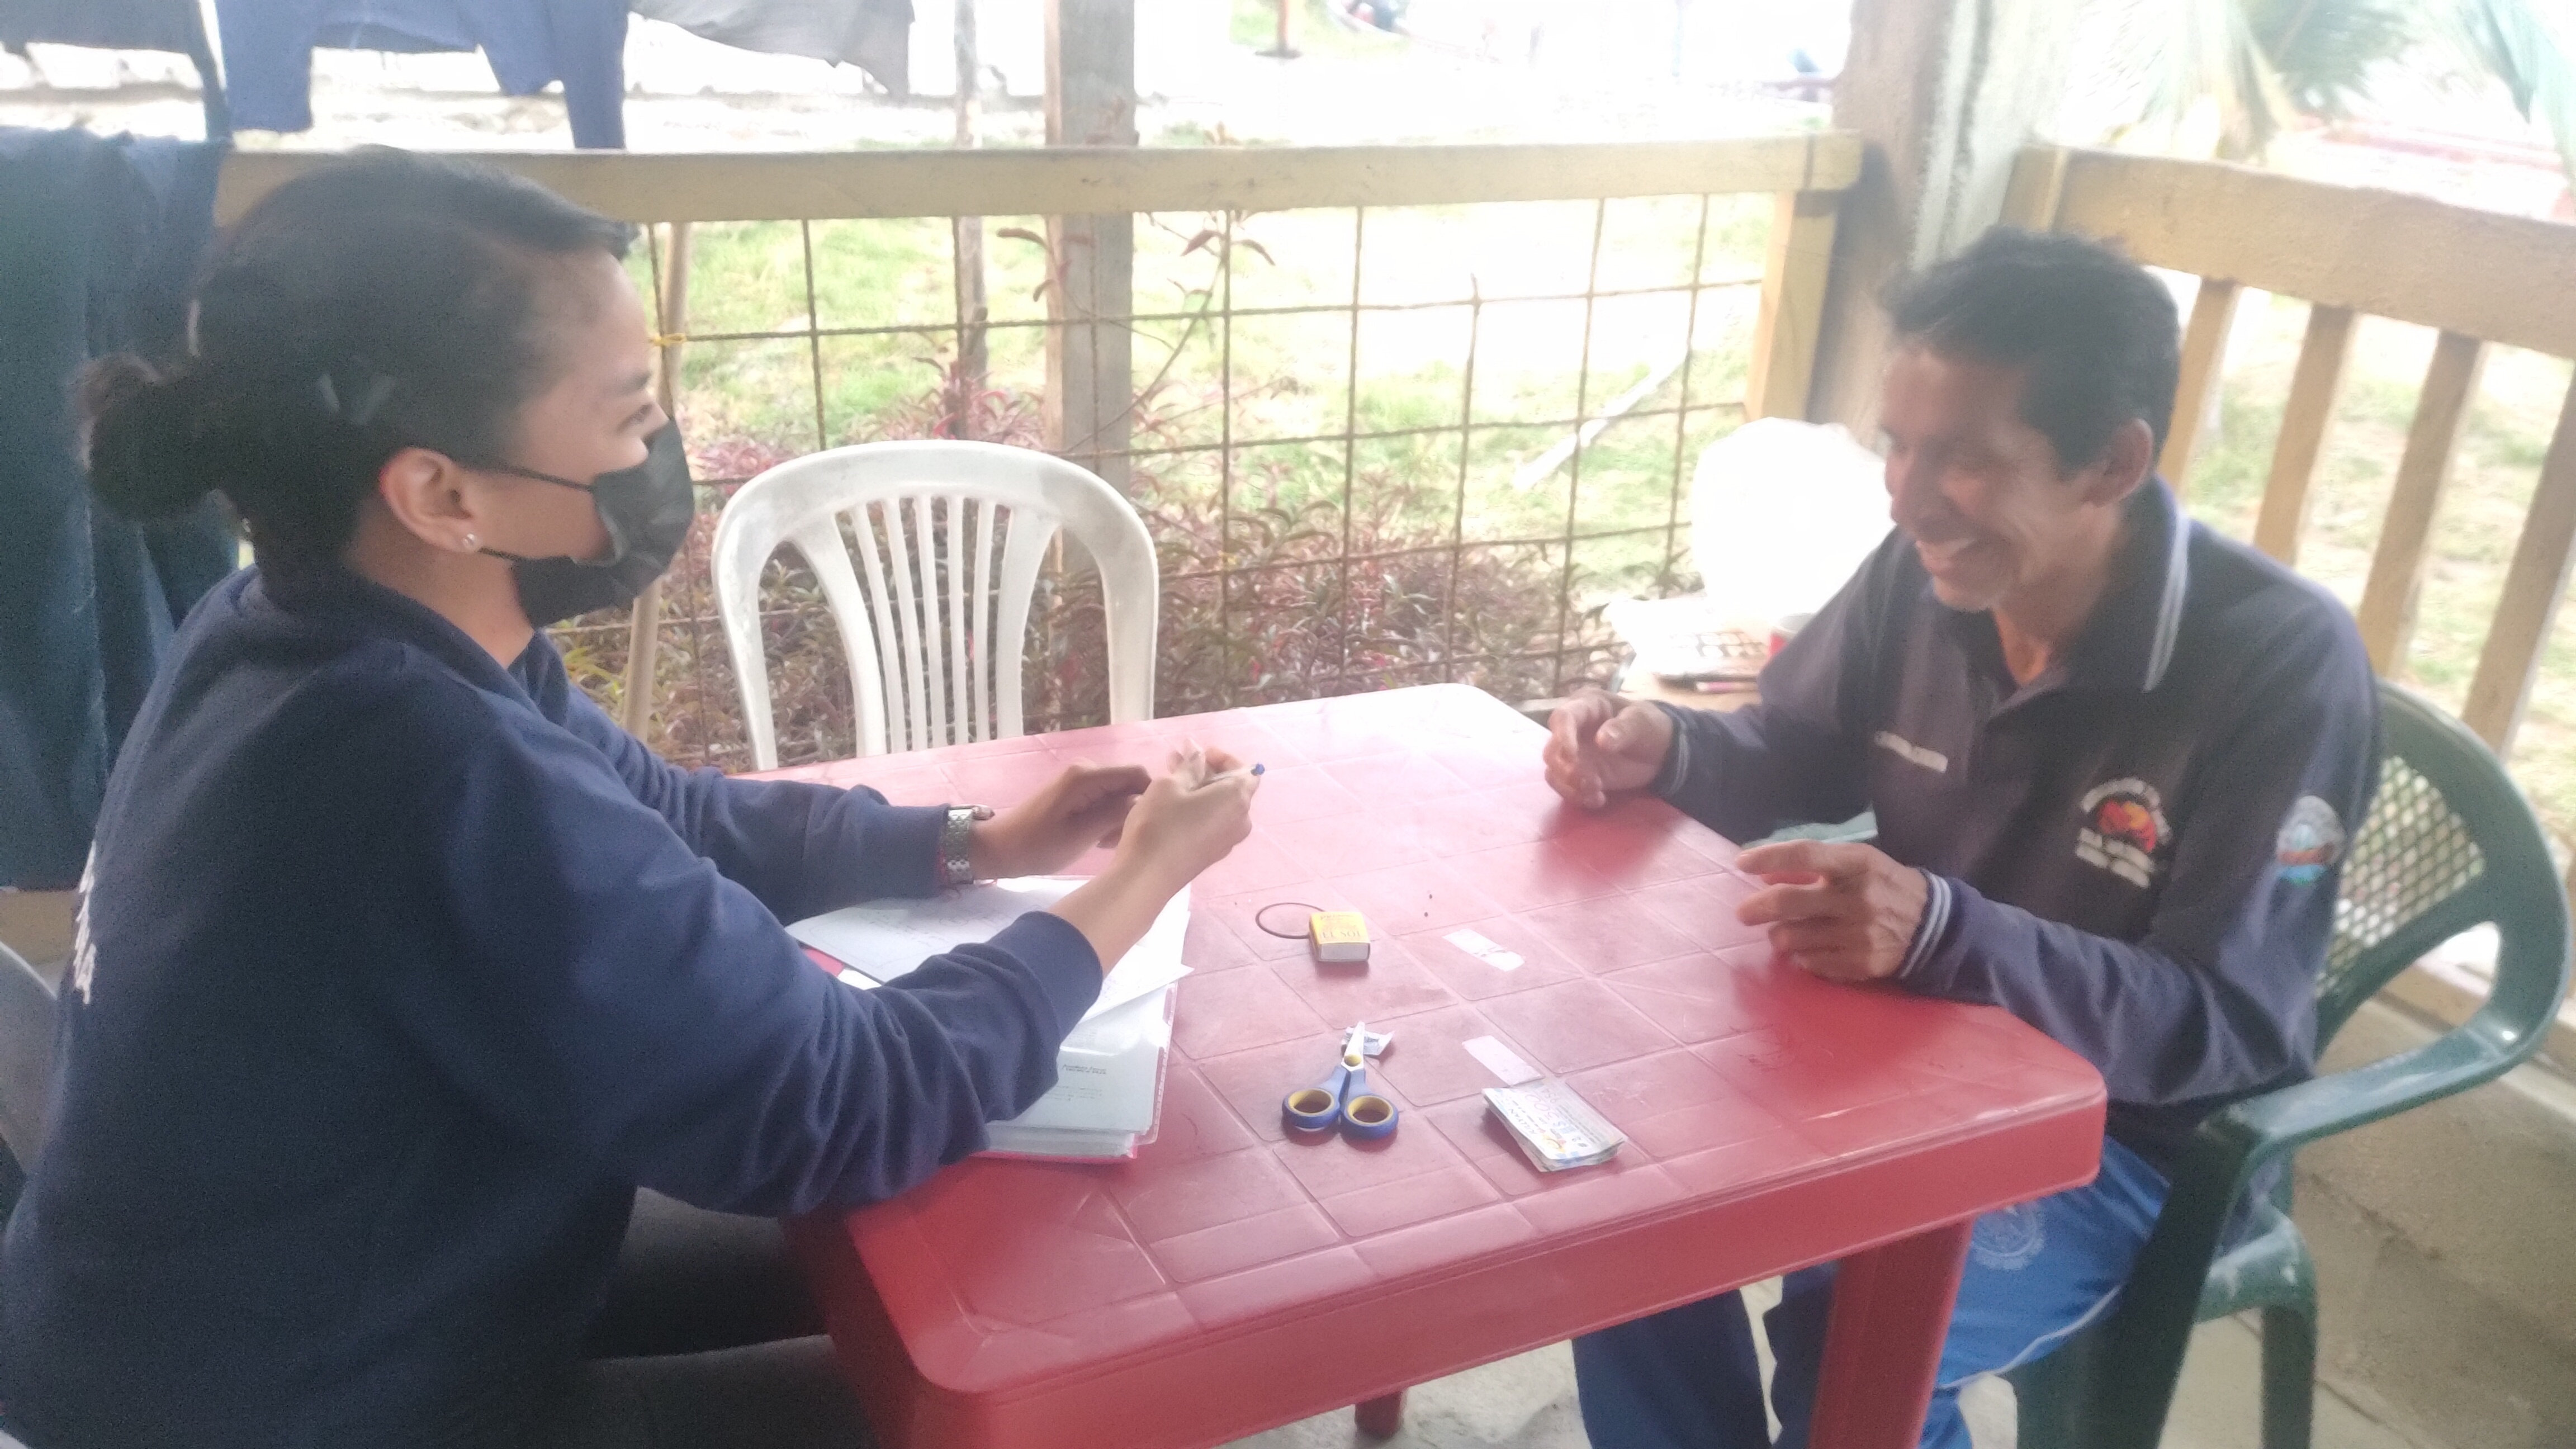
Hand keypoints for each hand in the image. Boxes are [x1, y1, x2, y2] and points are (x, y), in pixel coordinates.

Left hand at [971, 763, 1151, 878]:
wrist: (1002, 848)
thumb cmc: (1038, 846)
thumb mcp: (1081, 835)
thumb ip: (1114, 815)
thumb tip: (1144, 803)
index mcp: (1087, 776)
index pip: (1137, 775)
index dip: (1149, 798)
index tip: (1147, 826)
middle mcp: (1087, 770)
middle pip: (1129, 786)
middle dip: (1131, 813)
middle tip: (1119, 841)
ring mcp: (1082, 780)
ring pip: (1119, 796)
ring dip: (1118, 820)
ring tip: (1104, 844)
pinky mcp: (1077, 791)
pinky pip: (1105, 800)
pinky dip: (1107, 819)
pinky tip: (1097, 840)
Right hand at [1047, 744, 1258, 973]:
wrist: (1147, 876)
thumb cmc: (1160, 823)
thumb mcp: (1169, 785)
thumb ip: (1189, 767)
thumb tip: (1198, 755)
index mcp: (1237, 799)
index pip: (1245, 770)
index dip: (1222, 758)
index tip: (1198, 753)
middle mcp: (1241, 821)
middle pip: (1232, 788)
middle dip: (1206, 772)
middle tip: (1177, 761)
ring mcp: (1228, 841)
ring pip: (1219, 807)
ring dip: (1199, 790)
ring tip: (1170, 779)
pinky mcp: (1212, 854)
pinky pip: (1212, 823)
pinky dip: (1198, 809)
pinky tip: (1173, 805)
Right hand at [1543, 688, 1674, 809]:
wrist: (1661, 751)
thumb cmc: (1649, 727)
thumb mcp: (1642, 722)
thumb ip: (1623, 728)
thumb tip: (1601, 741)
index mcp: (1587, 706)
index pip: (1563, 717)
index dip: (1562, 736)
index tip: (1572, 756)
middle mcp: (1573, 730)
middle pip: (1552, 749)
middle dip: (1566, 769)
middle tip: (1590, 781)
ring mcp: (1575, 754)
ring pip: (1554, 771)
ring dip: (1570, 786)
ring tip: (1596, 793)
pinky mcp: (1580, 774)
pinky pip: (1566, 787)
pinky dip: (1577, 796)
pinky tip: (1598, 800)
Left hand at [1733, 839, 1927, 982]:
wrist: (1931, 925)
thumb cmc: (1883, 885)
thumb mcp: (1856, 862)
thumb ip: (1812, 865)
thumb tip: (1763, 873)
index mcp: (1858, 864)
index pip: (1805, 854)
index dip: (1769, 857)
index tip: (1741, 862)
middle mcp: (1858, 898)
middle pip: (1789, 902)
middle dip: (1756, 908)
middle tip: (1743, 913)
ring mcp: (1859, 934)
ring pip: (1793, 937)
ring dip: (1778, 935)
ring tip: (1782, 932)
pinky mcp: (1861, 963)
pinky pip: (1811, 962)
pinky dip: (1801, 956)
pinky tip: (1809, 948)